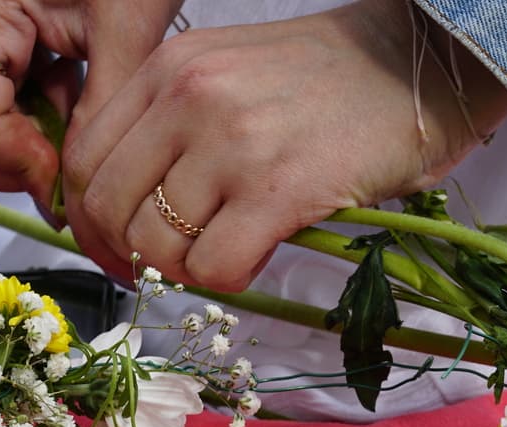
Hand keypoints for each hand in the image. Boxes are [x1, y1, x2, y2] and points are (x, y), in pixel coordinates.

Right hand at [0, 0, 180, 210]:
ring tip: (82, 105)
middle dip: (20, 161)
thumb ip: (99, 113)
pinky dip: (28, 107)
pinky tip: (71, 82)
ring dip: (27, 137)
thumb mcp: (125, 21)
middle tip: (82, 151)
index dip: (23, 168)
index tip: (76, 177)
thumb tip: (81, 196)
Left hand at [62, 0, 506, 291]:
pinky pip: (214, 266)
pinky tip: (256, 258)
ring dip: (184, 269)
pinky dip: (227, 280)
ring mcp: (232, 143)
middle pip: (109, 206)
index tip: (119, 247)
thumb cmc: (332, 80)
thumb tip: (134, 210)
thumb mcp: (229, 73)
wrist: (419, 66)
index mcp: (170, 69)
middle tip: (166, 269)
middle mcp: (189, 99)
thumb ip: (174, 124)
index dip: (92, 220)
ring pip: (157, 244)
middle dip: (128, 255)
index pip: (87, 160)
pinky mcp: (280, 189)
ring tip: (225, 254)